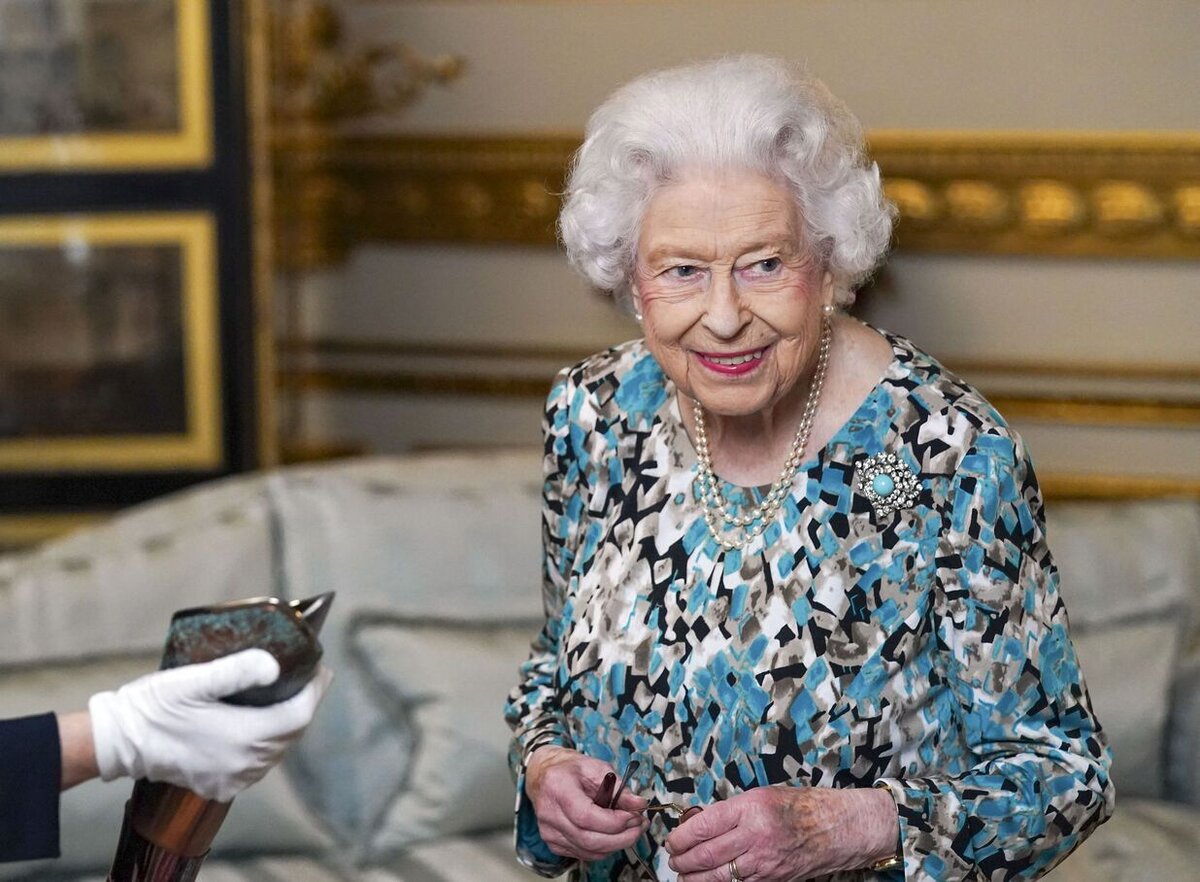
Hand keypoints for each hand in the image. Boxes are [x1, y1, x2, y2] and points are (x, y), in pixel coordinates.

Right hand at [88, 648, 331, 801]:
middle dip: (303, 705)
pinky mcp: (217, 787)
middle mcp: (243, 765)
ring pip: (276, 752)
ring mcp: (231, 780)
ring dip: (285, 726)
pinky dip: (264, 747)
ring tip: (286, 698)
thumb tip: (274, 665)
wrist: (118, 741)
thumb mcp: (195, 680)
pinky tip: (259, 727)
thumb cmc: (155, 706)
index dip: (315, 691)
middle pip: (291, 734)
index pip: (300, 715)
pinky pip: (255, 767)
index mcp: (244, 738)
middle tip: (307, 679)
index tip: (320, 669)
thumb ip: (237, 671)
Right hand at [525, 746, 648, 860]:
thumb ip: (619, 787)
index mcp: (558, 788)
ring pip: (588, 851)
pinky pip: (584, 854)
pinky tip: (614, 835)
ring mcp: (549, 832)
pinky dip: (604, 848)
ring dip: (616, 844)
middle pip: (588, 839)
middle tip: (640, 826)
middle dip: (621, 837)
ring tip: (632, 830)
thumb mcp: (597, 768)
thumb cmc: (570, 770)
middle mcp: (550, 814)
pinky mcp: (554, 844)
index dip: (614, 822)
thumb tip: (639, 804)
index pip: (586, 816)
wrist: (544, 776)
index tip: (634, 816)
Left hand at [664, 784, 897, 881]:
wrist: (836, 827)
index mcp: (750, 808)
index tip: (672, 840)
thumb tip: (700, 823)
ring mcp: (764, 860)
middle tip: (673, 860)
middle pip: (707, 854)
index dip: (681, 836)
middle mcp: (755, 835)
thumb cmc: (800, 806)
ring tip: (682, 876)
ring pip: (718, 875)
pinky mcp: (772, 878)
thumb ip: (731, 811)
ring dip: (695, 878)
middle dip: (683, 860)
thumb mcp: (761, 796)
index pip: (704, 825)